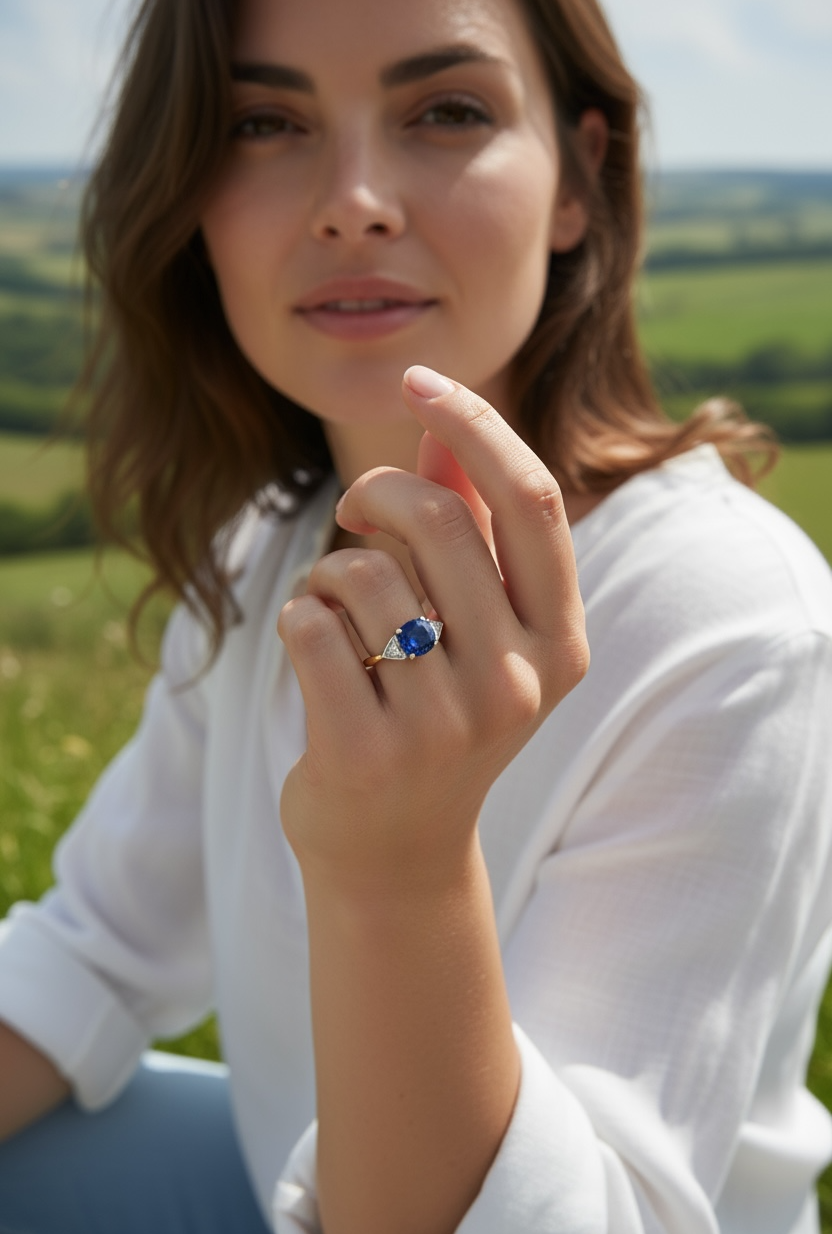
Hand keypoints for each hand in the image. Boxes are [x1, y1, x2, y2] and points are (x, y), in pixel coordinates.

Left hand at [277, 366, 588, 888]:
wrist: (395, 854)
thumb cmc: (435, 715)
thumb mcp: (474, 630)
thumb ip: (470, 530)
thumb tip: (442, 429)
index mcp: (560, 643)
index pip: (533, 503)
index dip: (476, 425)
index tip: (419, 379)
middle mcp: (518, 683)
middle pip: (438, 521)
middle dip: (376, 494)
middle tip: (354, 512)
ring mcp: (445, 725)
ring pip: (361, 574)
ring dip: (331, 573)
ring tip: (339, 614)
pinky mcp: (366, 752)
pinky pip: (308, 625)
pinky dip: (296, 616)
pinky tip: (313, 652)